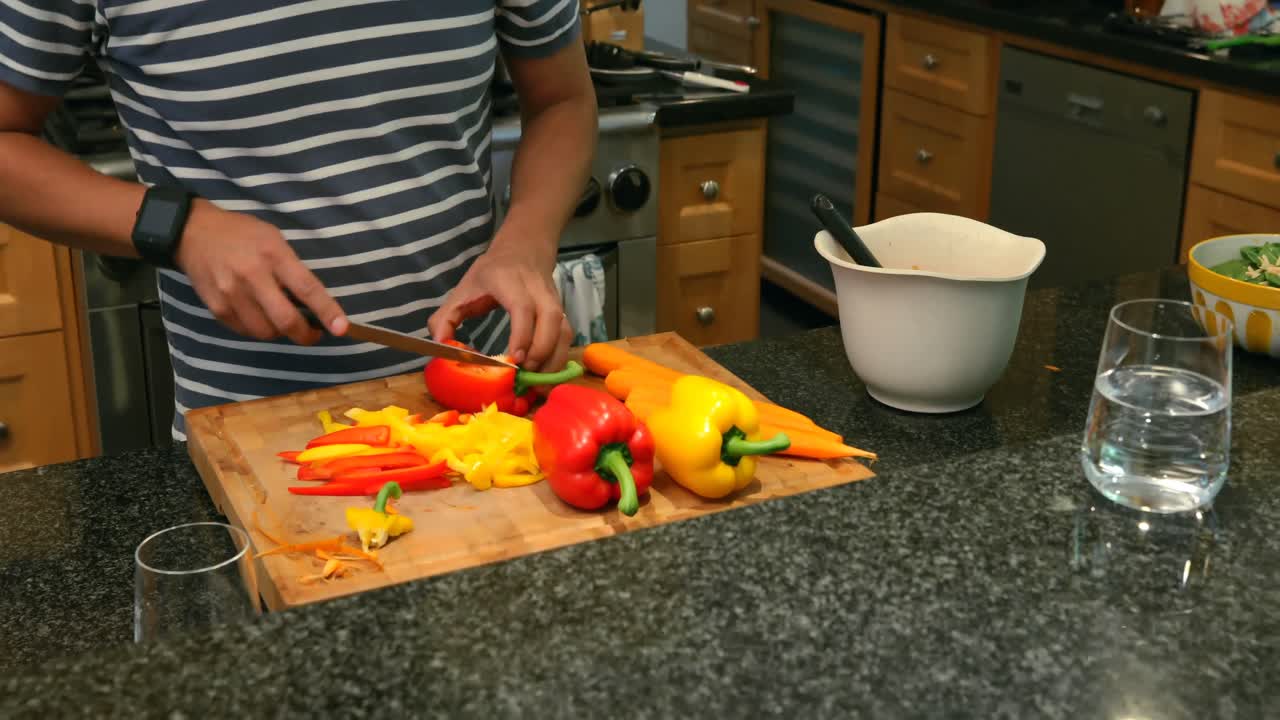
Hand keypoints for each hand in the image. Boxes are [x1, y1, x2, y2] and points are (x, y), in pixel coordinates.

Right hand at [175, 201, 347, 343]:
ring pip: (265, 331)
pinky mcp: (216, 307)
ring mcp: (231, 293)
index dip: (327, 311)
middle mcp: (252, 275)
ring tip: (281, 320)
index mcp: (273, 254)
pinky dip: (257, 329)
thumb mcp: (274, 239)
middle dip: (305, 335)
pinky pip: (244, 331)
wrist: (193, 231)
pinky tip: (258, 316)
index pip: (307, 288)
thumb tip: (312, 302)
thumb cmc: (242, 234)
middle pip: (285, 319)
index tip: (342, 328)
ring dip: (279, 333)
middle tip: (313, 335)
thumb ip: (292, 268)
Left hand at [427, 239, 570, 371]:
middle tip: (524, 374)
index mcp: (509, 282)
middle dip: (541, 351)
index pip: (523, 307)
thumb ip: (445, 318)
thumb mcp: (462, 289)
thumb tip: (441, 346)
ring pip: (564, 330)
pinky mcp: (562, 312)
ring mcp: (554, 301)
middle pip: (552, 319)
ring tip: (537, 383)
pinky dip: (560, 358)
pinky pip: (568, 337)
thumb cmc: (491, 274)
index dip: (522, 334)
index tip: (515, 359)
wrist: (523, 250)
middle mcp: (538, 290)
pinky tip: (545, 375)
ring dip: (554, 359)